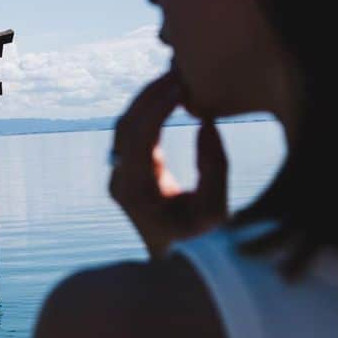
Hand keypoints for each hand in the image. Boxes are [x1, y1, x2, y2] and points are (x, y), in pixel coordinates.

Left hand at [108, 68, 227, 258]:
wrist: (179, 266)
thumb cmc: (202, 243)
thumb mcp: (217, 210)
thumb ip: (214, 166)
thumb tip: (205, 122)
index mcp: (136, 191)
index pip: (139, 137)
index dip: (158, 107)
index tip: (181, 85)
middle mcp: (121, 180)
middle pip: (127, 125)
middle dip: (151, 95)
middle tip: (178, 71)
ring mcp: (121, 175)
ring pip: (126, 126)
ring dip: (148, 99)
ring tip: (176, 78)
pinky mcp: (130, 171)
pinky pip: (135, 133)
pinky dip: (151, 112)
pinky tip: (172, 95)